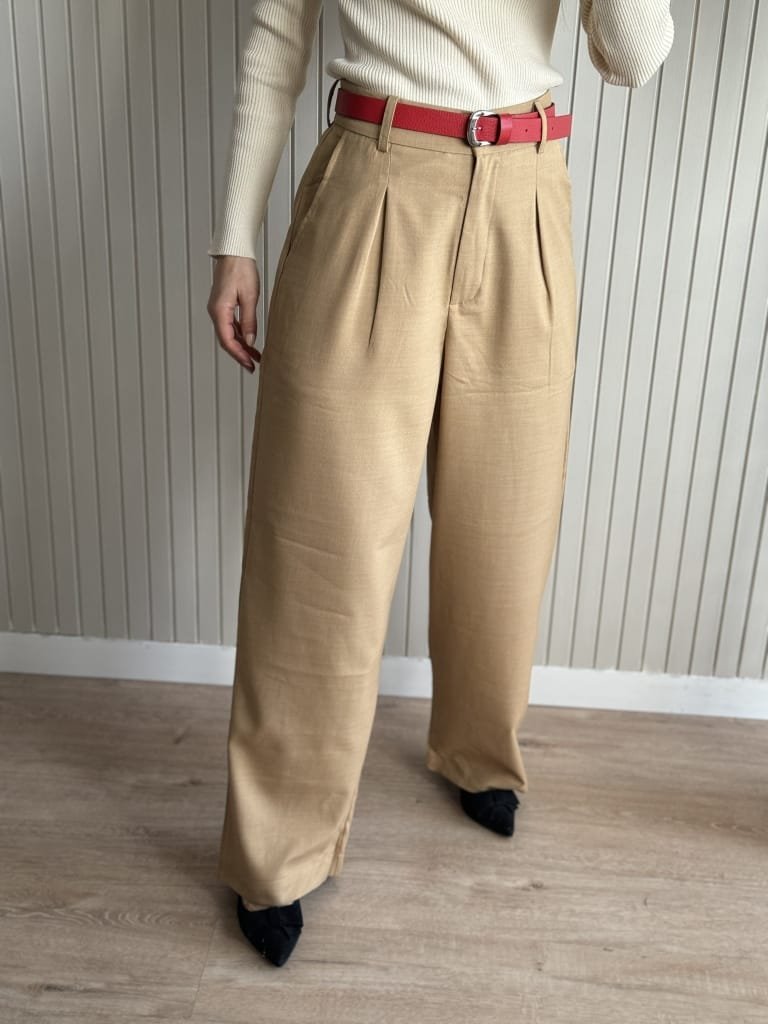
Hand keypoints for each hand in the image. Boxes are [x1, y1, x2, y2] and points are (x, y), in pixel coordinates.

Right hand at [207, 255, 261, 372]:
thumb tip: (250, 341)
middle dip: (240, 355)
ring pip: (229, 334)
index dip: (239, 355)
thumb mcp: (250, 296)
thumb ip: (249, 321)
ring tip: (256, 357)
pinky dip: (240, 335)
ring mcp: (218, 309)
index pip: (227, 341)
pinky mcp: (223, 306)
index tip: (250, 365)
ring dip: (241, 346)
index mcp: (219, 310)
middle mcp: (216, 312)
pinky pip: (231, 326)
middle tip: (253, 366)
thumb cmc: (241, 269)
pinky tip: (250, 342)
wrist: (234, 252)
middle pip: (227, 340)